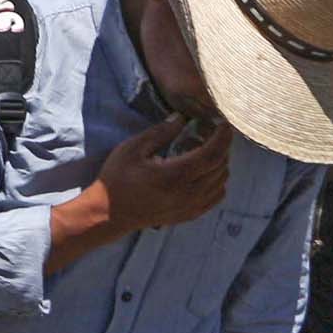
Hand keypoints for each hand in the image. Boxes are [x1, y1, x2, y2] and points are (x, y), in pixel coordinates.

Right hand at [96, 112, 234, 234]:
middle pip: (221, 165)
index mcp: (175, 175)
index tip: (223, 123)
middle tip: (207, 132)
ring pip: (222, 180)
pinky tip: (203, 171)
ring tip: (202, 150)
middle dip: (220, 146)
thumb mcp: (132, 149)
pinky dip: (217, 180)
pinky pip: (217, 195)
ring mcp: (192, 206)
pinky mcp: (191, 214)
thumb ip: (160, 133)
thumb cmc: (117, 179)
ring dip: (219, 162)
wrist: (109, 214)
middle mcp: (189, 193)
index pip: (213, 153)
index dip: (223, 136)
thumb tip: (182, 118)